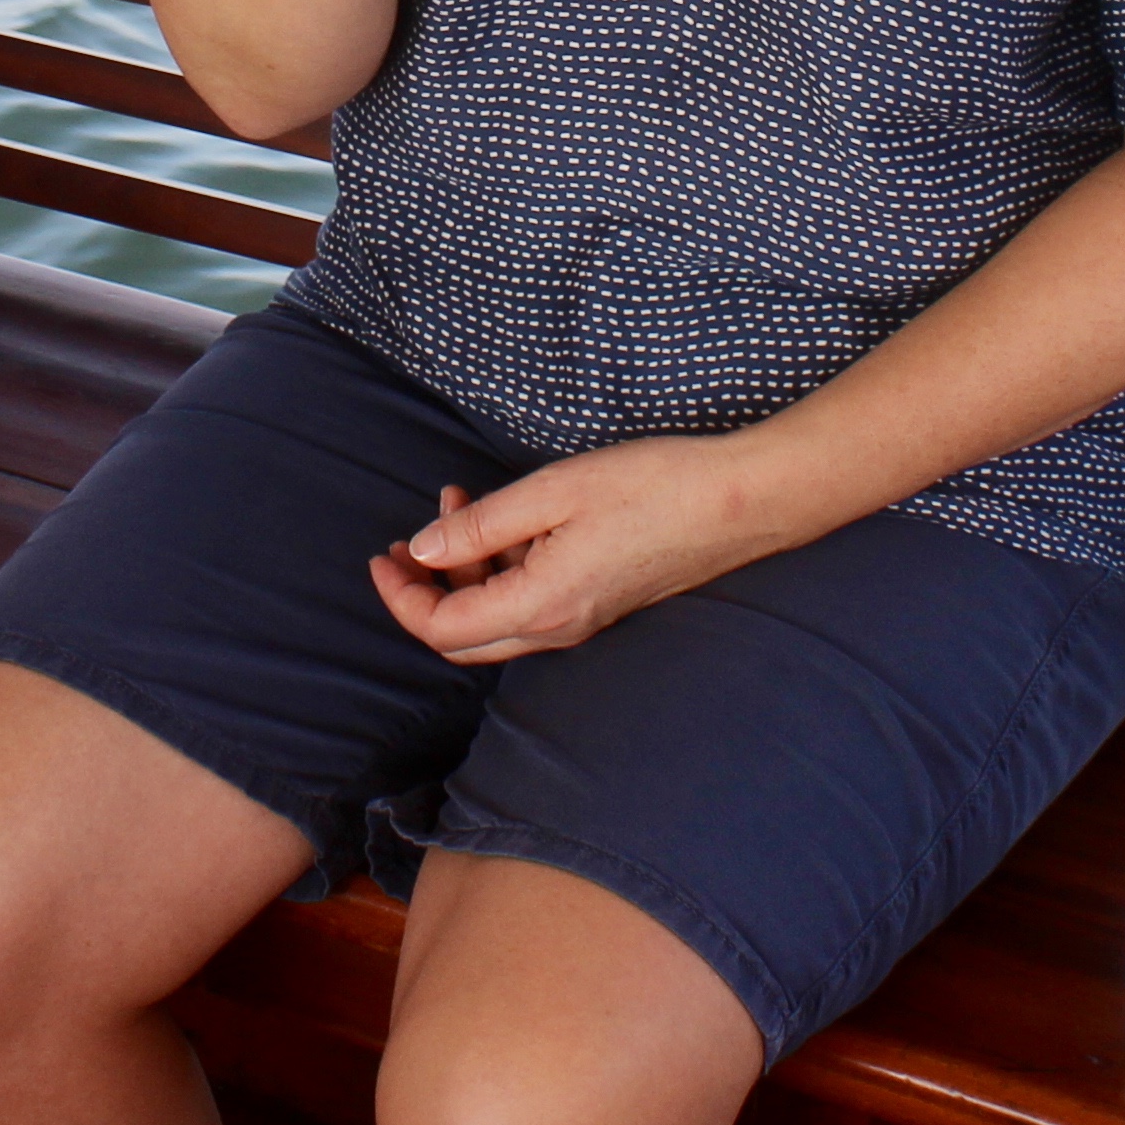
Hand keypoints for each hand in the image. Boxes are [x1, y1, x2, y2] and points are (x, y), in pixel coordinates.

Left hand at [367, 441, 809, 664]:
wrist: (740, 502)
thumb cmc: (653, 486)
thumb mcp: (554, 490)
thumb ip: (482, 526)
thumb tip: (424, 550)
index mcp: (541, 604)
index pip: (442, 630)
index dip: (400, 597)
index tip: (383, 553)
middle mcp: (558, 628)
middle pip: (463, 637)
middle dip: (423, 591)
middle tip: (405, 539)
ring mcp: (582, 621)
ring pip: (496, 619)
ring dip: (463, 570)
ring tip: (458, 502)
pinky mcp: (600, 604)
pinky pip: (530, 603)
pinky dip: (500, 567)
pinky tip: (506, 518)